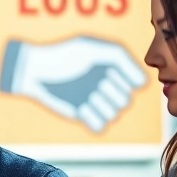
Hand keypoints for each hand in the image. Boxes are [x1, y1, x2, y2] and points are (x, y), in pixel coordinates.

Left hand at [0, 36, 146, 132]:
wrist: (33, 72)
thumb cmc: (61, 56)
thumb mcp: (92, 50)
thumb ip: (120, 58)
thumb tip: (143, 84)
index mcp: (112, 68)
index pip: (135, 83)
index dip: (124, 79)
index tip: (107, 70)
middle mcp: (106, 85)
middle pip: (125, 101)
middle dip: (111, 94)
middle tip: (96, 84)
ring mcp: (95, 101)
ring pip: (113, 115)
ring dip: (100, 107)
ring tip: (86, 97)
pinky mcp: (83, 115)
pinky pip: (99, 126)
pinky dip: (92, 120)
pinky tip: (80, 109)